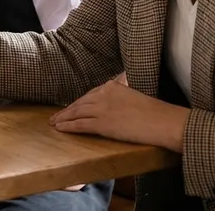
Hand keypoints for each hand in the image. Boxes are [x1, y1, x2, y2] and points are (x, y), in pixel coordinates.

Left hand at [49, 80, 189, 152]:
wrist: (160, 121)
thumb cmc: (155, 111)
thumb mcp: (136, 94)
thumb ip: (124, 93)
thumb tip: (121, 94)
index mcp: (112, 86)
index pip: (90, 94)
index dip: (79, 102)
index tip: (71, 106)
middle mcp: (104, 94)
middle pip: (80, 102)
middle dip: (67, 109)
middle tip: (56, 115)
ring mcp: (101, 109)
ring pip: (76, 112)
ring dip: (63, 118)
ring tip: (54, 122)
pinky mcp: (102, 123)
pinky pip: (80, 124)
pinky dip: (68, 126)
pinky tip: (60, 128)